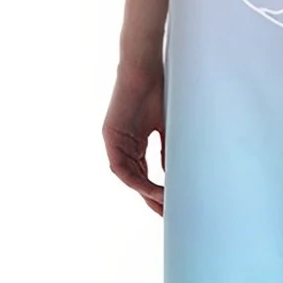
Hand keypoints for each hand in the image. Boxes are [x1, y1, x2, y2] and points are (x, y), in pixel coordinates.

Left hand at [102, 59, 164, 216]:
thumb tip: (173, 174)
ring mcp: (115, 141)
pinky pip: (121, 167)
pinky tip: (151, 188)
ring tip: (163, 203)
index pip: (145, 174)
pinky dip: (135, 180)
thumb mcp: (166, 128)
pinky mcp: (110, 136)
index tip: (172, 204)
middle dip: (151, 198)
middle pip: (136, 180)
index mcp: (135, 142)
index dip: (157, 191)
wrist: (145, 68)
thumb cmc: (159, 91)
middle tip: (166, 214)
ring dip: (145, 192)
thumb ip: (167, 151)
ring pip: (128, 176)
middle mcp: (123, 144)